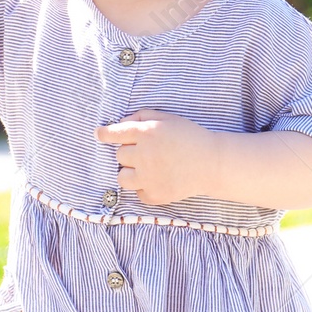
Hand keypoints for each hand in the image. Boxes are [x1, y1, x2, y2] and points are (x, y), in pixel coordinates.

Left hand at [93, 109, 219, 206]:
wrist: (212, 163)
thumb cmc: (190, 137)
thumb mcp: (167, 118)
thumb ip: (142, 116)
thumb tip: (121, 122)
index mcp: (146, 133)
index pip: (115, 133)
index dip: (104, 134)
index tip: (99, 134)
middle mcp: (143, 155)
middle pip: (119, 156)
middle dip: (130, 153)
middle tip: (148, 153)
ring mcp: (148, 177)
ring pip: (122, 177)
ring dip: (130, 173)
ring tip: (147, 170)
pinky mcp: (154, 195)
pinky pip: (137, 193)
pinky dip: (144, 187)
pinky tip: (159, 180)